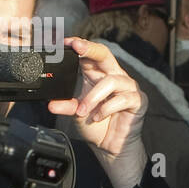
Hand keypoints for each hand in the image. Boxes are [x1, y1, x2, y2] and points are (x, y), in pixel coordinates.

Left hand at [48, 36, 146, 158]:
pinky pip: (122, 99)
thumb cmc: (95, 124)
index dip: (80, 45)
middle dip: (90, 48)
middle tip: (76, 47)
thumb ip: (66, 105)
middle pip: (105, 54)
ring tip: (82, 111)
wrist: (109, 145)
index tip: (66, 42)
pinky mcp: (137, 100)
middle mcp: (114, 76)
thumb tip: (51, 104)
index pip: (90, 54)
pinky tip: (98, 117)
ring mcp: (127, 86)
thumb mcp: (76, 113)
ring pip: (110, 81)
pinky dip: (106, 108)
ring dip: (93, 97)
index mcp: (99, 74)